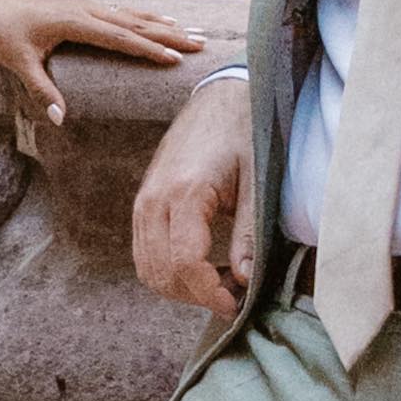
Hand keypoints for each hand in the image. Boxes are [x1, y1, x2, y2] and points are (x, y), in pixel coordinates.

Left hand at [0, 0, 207, 133]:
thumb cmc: (1, 37)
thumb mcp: (19, 65)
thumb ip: (42, 91)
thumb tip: (61, 120)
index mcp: (74, 21)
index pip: (120, 37)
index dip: (149, 48)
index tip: (175, 58)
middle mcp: (85, 8)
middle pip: (135, 23)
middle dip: (169, 34)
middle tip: (200, 43)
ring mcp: (85, 4)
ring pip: (132, 14)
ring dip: (162, 23)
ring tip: (192, 30)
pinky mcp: (82, 5)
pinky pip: (121, 10)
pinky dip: (144, 16)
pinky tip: (159, 19)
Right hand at [130, 74, 256, 315]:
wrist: (219, 97)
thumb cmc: (243, 134)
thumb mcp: (257, 183)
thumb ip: (249, 233)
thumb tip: (246, 279)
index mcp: (185, 192)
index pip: (184, 263)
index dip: (209, 293)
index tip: (236, 303)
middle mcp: (154, 200)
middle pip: (161, 273)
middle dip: (195, 295)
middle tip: (232, 294)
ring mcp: (143, 202)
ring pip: (147, 268)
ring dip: (180, 287)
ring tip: (219, 281)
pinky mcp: (143, 204)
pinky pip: (144, 253)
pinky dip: (168, 271)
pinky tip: (202, 266)